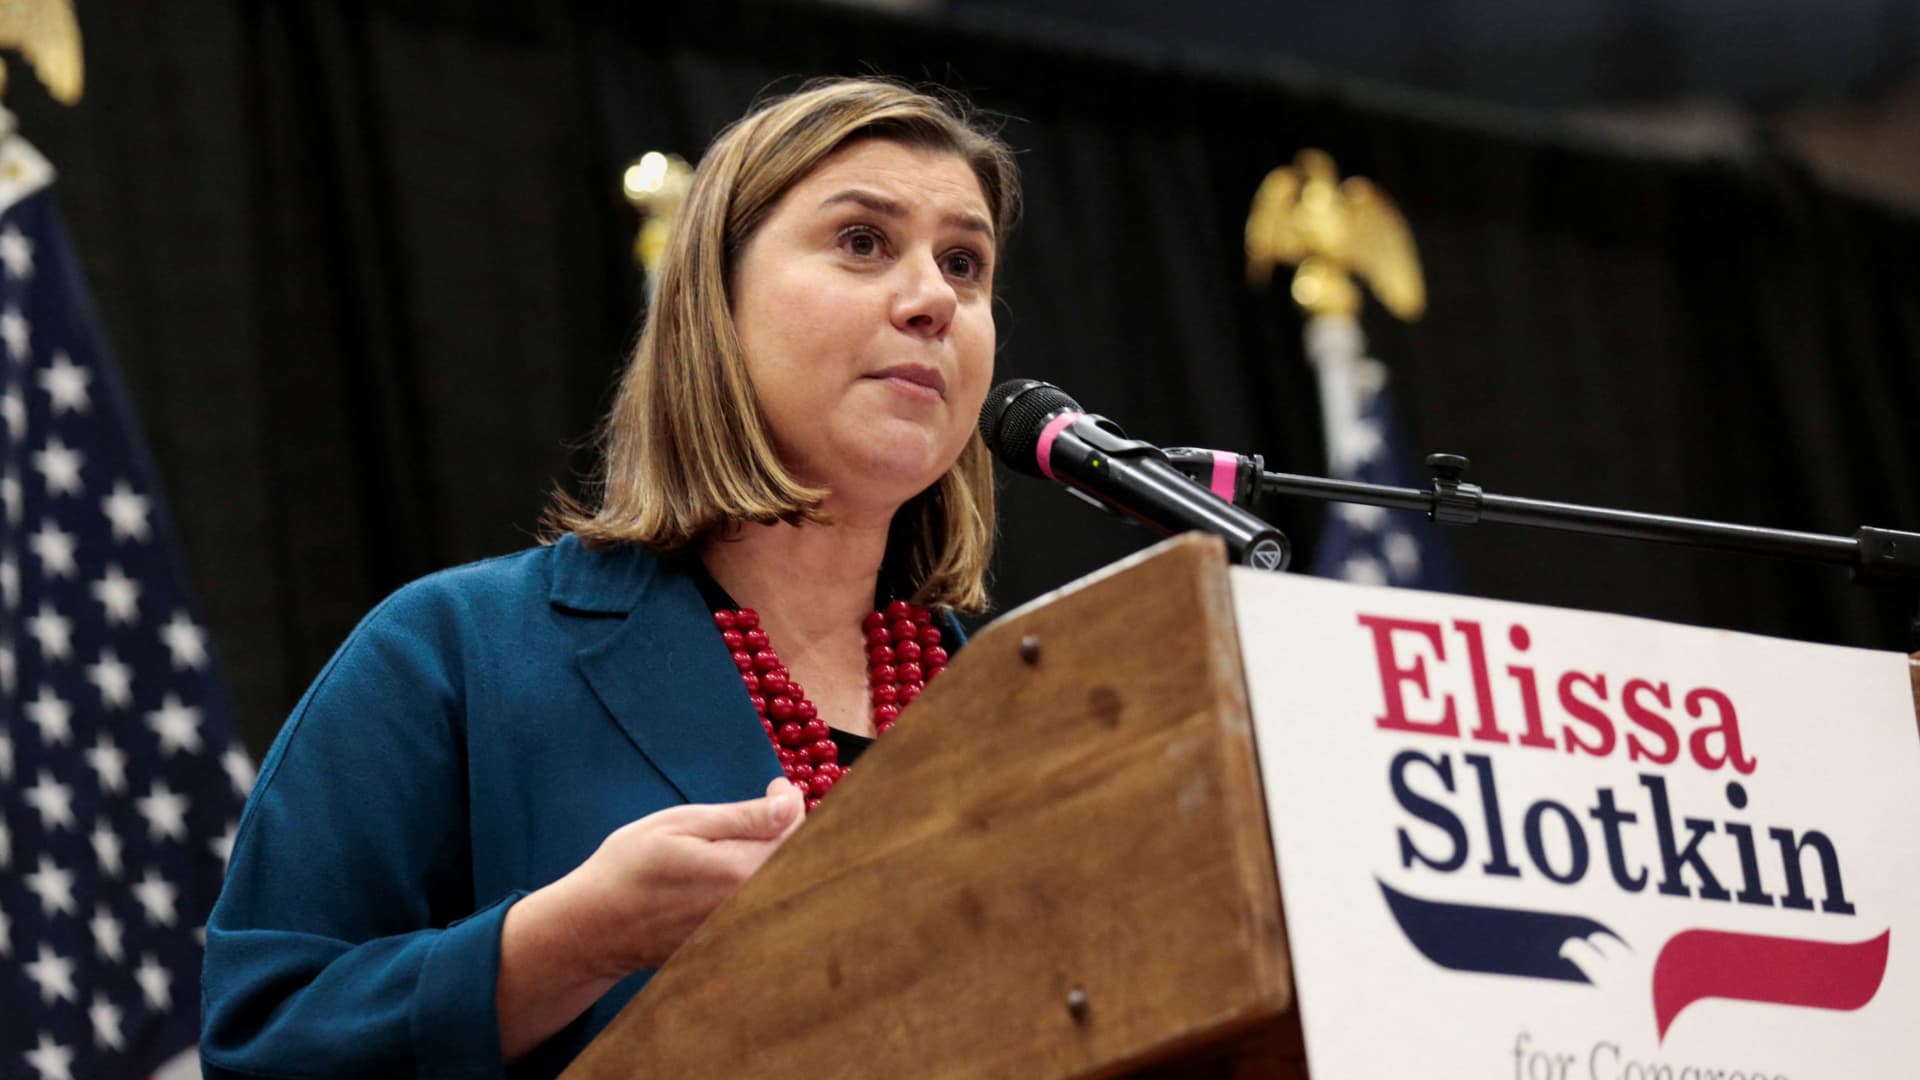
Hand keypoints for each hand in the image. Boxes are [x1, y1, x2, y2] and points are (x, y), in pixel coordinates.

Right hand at [497, 778, 804, 1060]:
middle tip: (766, 810)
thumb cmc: (630, 866)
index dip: (793, 805)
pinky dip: (764, 884)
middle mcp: (752, 906)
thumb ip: (744, 816)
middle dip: (790, 832)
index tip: (775, 788)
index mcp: (742, 872)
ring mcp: (744, 930)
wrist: (594, 927)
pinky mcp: (734, 943)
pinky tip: (735, 873)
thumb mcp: (681, 824)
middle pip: (800, 863)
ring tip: (749, 840)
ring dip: (779, 858)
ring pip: (785, 885)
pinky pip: (766, 908)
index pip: (800, 833)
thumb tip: (793, 802)